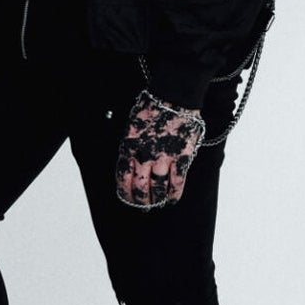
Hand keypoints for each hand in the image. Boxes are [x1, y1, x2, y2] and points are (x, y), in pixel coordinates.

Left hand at [115, 91, 204, 208]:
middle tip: (142, 207)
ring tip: (156, 204)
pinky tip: (172, 200)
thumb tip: (129, 162)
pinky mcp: (182, 158)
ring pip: (158, 189)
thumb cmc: (150, 108)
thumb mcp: (130, 126)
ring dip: (156, 200)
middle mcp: (144, 157)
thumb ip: (130, 146)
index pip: (122, 178)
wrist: (173, 97)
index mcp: (128, 148)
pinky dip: (174, 195)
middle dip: (140, 201)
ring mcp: (163, 159)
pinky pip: (177, 183)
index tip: (127, 198)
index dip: (124, 192)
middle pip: (140, 187)